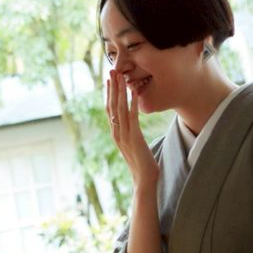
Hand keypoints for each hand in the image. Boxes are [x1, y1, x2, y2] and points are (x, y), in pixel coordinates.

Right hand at [106, 70, 158, 184]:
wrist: (144, 180)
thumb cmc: (142, 164)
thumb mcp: (134, 146)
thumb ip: (131, 135)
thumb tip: (132, 127)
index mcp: (116, 133)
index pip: (110, 110)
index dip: (109, 94)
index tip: (110, 80)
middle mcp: (116, 133)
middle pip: (112, 106)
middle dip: (112, 88)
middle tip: (112, 71)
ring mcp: (124, 135)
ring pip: (120, 109)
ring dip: (120, 91)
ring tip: (120, 77)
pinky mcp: (134, 137)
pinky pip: (132, 117)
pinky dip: (132, 103)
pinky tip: (134, 92)